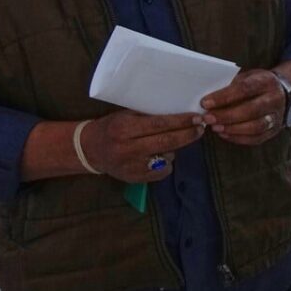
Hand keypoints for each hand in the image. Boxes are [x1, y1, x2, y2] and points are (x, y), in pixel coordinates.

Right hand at [84, 110, 204, 182]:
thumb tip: (180, 111)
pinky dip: (167, 162)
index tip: (197, 117)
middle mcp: (127, 149)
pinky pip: (163, 171)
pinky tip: (160, 155)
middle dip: (188, 135)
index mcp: (124, 129)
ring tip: (174, 140)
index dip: (181, 121)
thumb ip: (148, 116)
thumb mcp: (126, 116)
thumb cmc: (112, 127)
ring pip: (167, 157)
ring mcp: (131, 166)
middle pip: (167, 142)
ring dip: (176, 148)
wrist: (90, 150)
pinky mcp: (135, 178)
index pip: (159, 125)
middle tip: (201, 128)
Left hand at [201, 69, 288, 145]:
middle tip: (207, 118)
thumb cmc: (256, 84)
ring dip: (232, 129)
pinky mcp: (274, 130)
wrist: (281, 92)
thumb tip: (208, 100)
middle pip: (251, 110)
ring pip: (256, 127)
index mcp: (266, 82)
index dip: (224, 97)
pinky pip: (256, 138)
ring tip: (215, 127)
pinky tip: (224, 134)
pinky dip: (238, 138)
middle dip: (226, 116)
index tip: (205, 103)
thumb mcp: (245, 77)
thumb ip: (230, 86)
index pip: (245, 89)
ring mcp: (277, 116)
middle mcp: (275, 99)